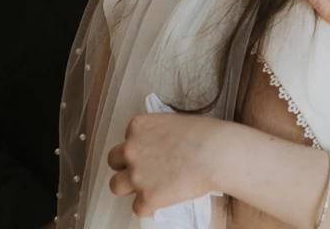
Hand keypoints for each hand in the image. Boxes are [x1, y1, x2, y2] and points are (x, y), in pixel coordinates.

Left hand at [108, 113, 230, 215]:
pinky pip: (138, 208)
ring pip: (116, 186)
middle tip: (145, 170)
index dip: (140, 147)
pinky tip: (164, 200)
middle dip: (126, 166)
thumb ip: (159, 133)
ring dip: (130, 187)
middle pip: (113, 161)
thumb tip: (160, 146)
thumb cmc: (205, 134)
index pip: (126, 139)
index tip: (153, 152)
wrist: (217, 153)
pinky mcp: (146, 197)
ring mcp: (136, 174)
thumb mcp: (175, 122)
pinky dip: (150, 206)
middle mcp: (131, 149)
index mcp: (138, 126)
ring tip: (149, 187)